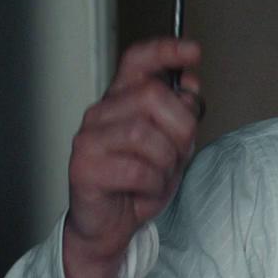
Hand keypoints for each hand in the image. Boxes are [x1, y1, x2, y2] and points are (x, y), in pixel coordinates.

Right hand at [62, 37, 203, 277]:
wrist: (109, 227)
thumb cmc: (137, 184)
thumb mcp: (171, 146)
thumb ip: (180, 113)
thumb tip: (190, 84)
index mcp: (121, 100)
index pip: (138, 60)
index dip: (165, 50)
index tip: (192, 52)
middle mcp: (101, 112)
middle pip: (153, 96)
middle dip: (180, 129)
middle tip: (177, 155)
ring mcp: (89, 138)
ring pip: (146, 135)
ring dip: (165, 164)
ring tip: (157, 178)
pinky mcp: (84, 167)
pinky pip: (137, 170)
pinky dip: (152, 187)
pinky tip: (143, 193)